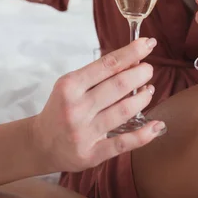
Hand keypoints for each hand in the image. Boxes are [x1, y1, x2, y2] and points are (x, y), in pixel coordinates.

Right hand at [31, 37, 164, 173]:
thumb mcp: (72, 85)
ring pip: (123, 111)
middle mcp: (76, 108)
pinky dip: (143, 135)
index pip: (107, 64)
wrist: (40, 143)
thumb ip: (99, 74)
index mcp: (70, 86)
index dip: (131, 52)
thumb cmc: (61, 108)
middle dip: (139, 74)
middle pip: (117, 86)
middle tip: (149, 69)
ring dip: (142, 98)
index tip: (148, 43)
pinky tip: (157, 125)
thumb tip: (133, 60)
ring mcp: (83, 133)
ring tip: (149, 90)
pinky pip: (122, 144)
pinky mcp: (90, 155)